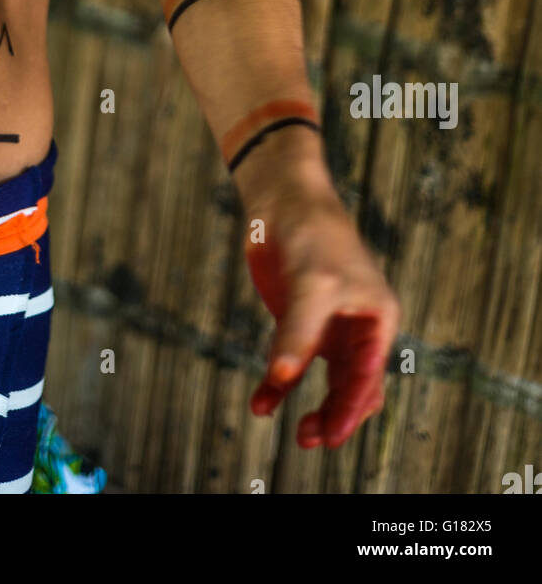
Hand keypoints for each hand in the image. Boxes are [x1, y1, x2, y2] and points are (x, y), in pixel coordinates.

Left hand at [245, 183, 400, 447]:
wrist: (282, 199)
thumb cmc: (312, 234)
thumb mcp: (311, 285)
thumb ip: (298, 333)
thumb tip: (282, 378)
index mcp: (378, 317)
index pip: (368, 375)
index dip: (351, 409)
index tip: (331, 436)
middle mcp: (357, 327)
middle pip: (352, 386)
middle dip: (336, 415)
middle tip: (310, 439)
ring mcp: (327, 326)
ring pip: (326, 382)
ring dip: (310, 407)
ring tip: (295, 434)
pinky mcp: (297, 323)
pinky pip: (290, 364)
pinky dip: (277, 385)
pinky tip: (261, 403)